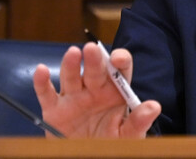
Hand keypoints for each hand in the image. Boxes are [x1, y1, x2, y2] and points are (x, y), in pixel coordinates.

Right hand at [33, 42, 160, 137]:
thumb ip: (139, 121)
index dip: (120, 60)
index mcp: (115, 91)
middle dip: (94, 59)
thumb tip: (154, 107)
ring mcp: (73, 97)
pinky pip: (47, 94)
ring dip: (71, 65)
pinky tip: (41, 70)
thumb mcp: (128, 135)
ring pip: (71, 76)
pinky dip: (42, 82)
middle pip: (95, 70)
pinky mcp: (54, 110)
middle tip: (92, 49)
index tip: (118, 59)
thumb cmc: (112, 143)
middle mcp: (94, 89)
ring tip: (72, 53)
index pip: (120, 69)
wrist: (88, 156)